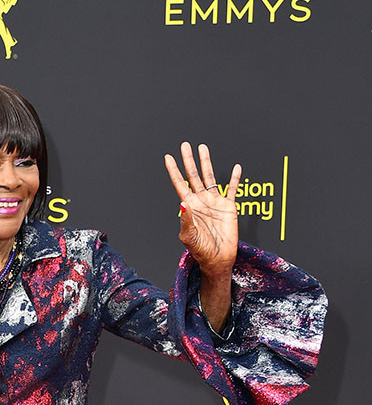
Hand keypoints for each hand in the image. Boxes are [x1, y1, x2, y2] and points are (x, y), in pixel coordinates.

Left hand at [164, 142, 239, 330]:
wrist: (218, 259)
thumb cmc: (201, 251)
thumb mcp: (189, 237)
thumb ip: (186, 220)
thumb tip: (183, 203)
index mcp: (189, 206)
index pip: (179, 184)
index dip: (174, 171)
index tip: (168, 157)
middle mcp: (200, 201)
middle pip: (193, 175)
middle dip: (189, 160)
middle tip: (185, 145)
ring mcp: (214, 202)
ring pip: (210, 177)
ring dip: (206, 163)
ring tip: (203, 148)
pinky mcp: (229, 207)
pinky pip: (232, 189)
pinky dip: (234, 178)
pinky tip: (236, 168)